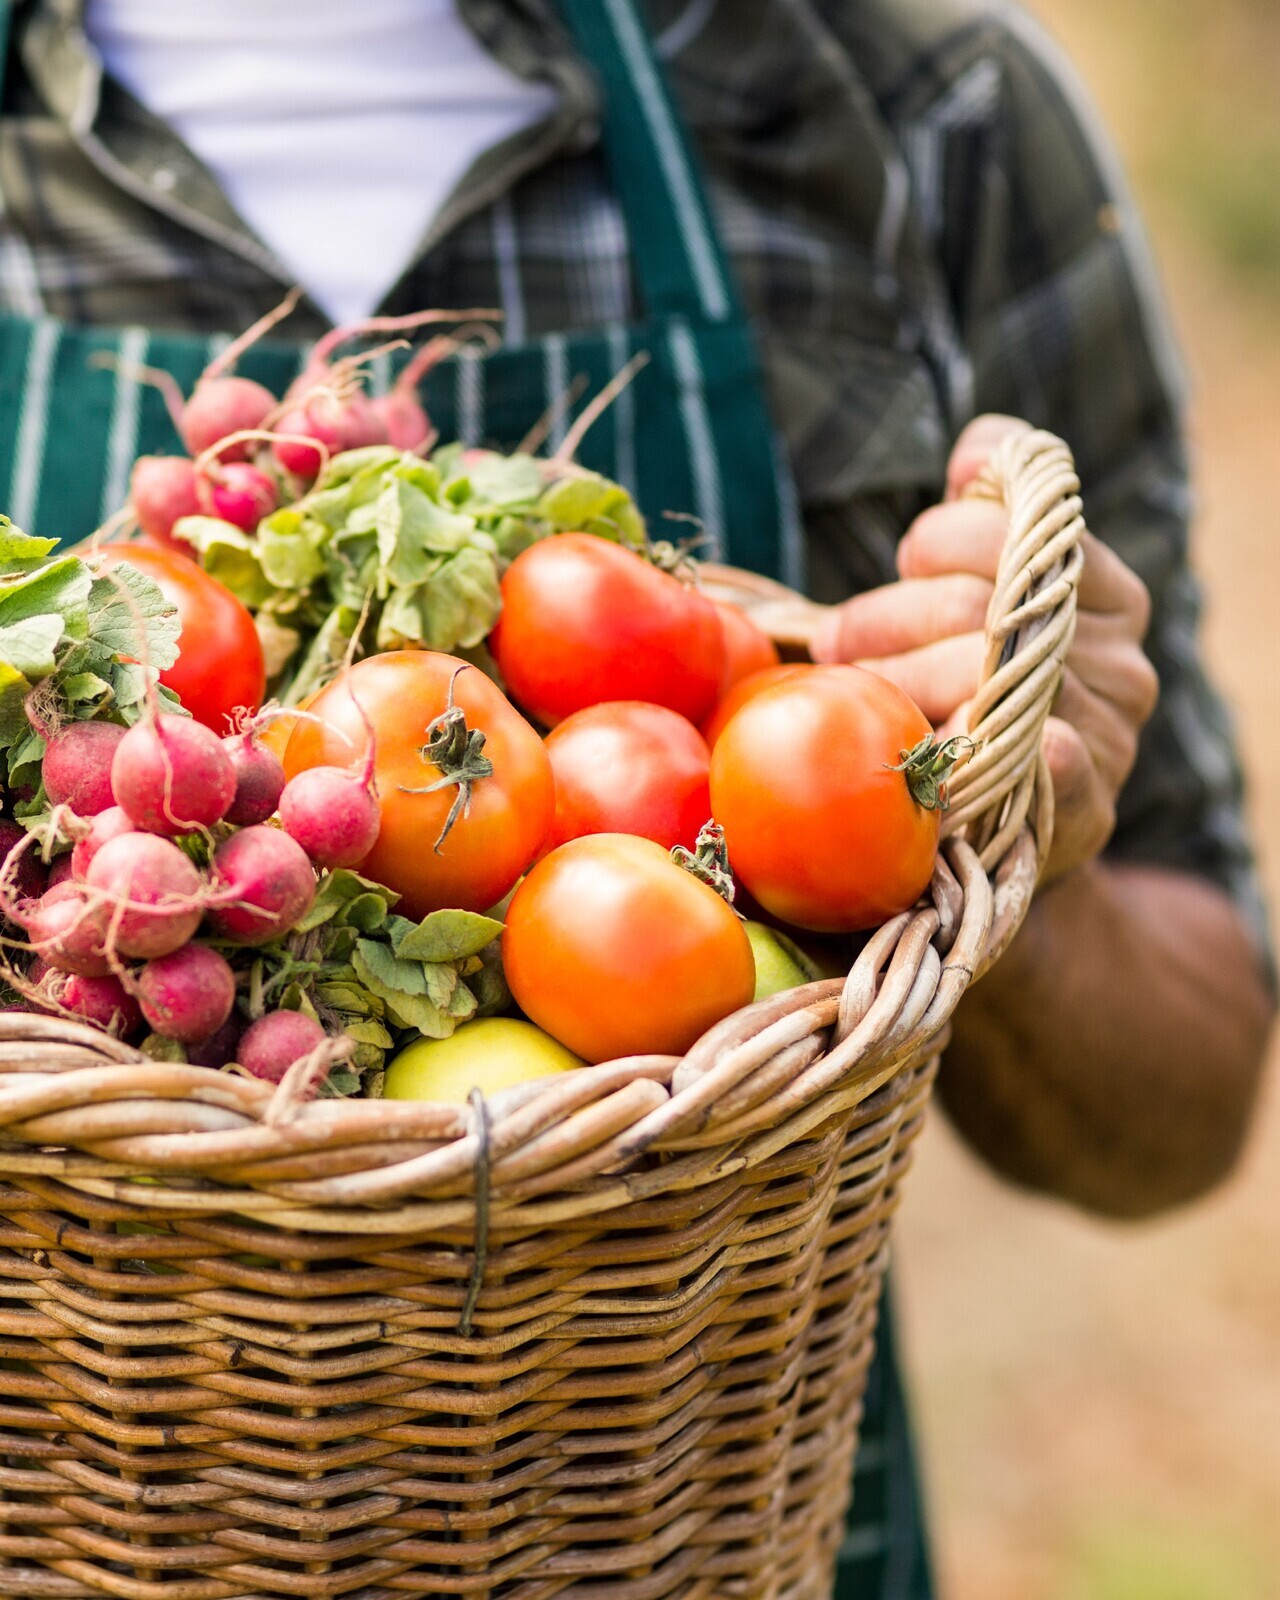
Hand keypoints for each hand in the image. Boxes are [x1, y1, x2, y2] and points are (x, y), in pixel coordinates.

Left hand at [811, 415, 1158, 881]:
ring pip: (979, 676)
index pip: (1020, 524)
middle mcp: (1120, 656)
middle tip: (837, 642)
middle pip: (980, 600)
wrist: (1007, 827)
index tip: (905, 562)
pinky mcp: (1089, 806)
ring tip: (856, 695)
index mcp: (1105, 590)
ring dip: (895, 683)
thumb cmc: (979, 693)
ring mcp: (1109, 733)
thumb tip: (980, 447)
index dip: (941, 537)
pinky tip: (975, 744)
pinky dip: (1010, 747)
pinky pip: (1057, 762)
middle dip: (886, 616)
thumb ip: (985, 524)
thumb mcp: (986, 602)